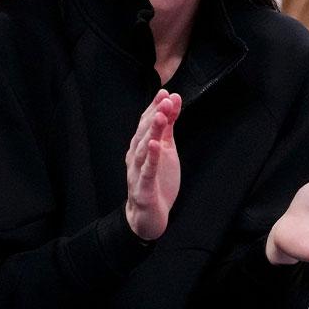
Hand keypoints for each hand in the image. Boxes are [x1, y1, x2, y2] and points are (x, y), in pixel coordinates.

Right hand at [124, 90, 180, 240]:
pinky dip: (151, 158)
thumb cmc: (157, 181)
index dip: (155, 107)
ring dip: (152, 132)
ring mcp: (138, 172)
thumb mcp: (166, 150)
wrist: (149, 216)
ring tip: (161, 116)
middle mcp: (136, 157)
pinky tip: (156, 145)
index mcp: (140, 147)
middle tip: (166, 99)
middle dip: (154, 115)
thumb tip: (172, 102)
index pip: (146, 123)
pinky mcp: (143, 188)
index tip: (166, 92)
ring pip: (143, 149)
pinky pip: (147, 171)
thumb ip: (168, 128)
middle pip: (143, 133)